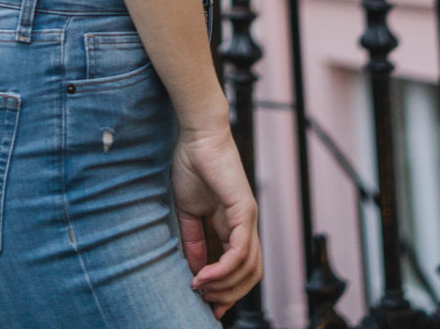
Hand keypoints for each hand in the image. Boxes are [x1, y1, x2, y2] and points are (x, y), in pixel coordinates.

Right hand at [171, 124, 262, 320]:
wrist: (196, 135)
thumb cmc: (192, 164)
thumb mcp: (188, 211)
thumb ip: (194, 240)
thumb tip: (196, 270)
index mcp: (234, 223)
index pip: (241, 266)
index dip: (227, 289)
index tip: (208, 305)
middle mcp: (246, 223)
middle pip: (252, 274)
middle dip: (230, 295)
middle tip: (206, 304)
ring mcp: (248, 217)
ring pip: (249, 268)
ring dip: (225, 286)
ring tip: (200, 290)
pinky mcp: (244, 210)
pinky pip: (240, 251)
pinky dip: (223, 269)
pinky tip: (203, 276)